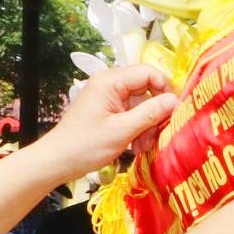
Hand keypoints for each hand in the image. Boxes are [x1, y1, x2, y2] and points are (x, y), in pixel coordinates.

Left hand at [45, 65, 177, 178]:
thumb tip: (175, 100)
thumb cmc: (85, 145)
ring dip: (147, 126)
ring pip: (141, 105)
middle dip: (155, 113)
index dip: (165, 88)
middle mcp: (110, 84)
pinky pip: (132, 115)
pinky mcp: (109, 111)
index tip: (175, 109)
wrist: (58, 161)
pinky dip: (138, 130)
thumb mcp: (122, 130)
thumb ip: (150, 113)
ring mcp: (109, 98)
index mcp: (110, 81)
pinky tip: (137, 147)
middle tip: (160, 134)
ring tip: (144, 147)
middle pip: (146, 89)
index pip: (148, 72)